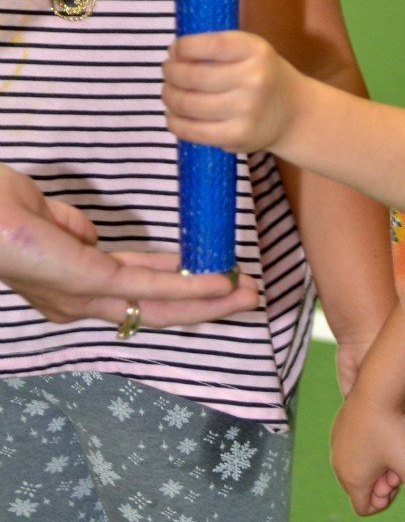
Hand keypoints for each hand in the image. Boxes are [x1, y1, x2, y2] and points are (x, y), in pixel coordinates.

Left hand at [0, 164, 258, 325]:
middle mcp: (79, 302)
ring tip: (246, 294)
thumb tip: (91, 235)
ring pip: (159, 305)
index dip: (174, 286)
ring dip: (207, 301)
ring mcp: (86, 295)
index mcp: (68, 287)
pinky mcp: (91, 281)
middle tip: (246, 295)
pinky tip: (218, 285)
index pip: (132, 292)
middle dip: (203, 304)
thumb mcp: (41, 214)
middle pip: (154, 307)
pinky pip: (148, 287)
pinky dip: (189, 288)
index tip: (208, 278)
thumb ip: (71, 228)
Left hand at [163, 30, 292, 152]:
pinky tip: (173, 115)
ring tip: (168, 92)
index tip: (174, 50)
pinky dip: (174, 122)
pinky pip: (192, 131)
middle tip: (167, 72)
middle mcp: (253, 79)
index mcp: (255, 51)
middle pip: (193, 76)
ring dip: (169, 96)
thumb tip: (174, 54)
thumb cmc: (264, 76)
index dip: (183, 47)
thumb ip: (218, 49)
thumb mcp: (251, 51)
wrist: (293, 113)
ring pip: (188, 104)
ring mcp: (245, 111)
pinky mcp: (236, 137)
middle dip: (170, 72)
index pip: (209, 45)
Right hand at [331, 383, 404, 514]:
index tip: (395, 481)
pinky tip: (379, 432)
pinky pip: (350, 448)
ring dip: (371, 464)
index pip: (363, 507)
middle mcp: (338, 465)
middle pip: (358, 486)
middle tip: (395, 463)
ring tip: (389, 447)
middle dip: (378, 480)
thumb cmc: (391, 429)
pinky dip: (364, 448)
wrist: (376, 389)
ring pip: (354, 466)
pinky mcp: (337, 427)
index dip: (382, 500)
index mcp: (353, 479)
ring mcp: (336, 444)